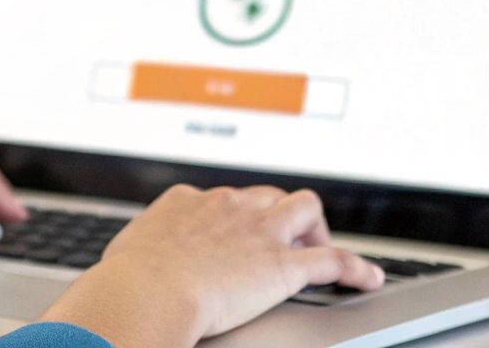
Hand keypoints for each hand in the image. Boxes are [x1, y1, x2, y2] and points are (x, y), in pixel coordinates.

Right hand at [40, 184, 383, 347]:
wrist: (144, 293)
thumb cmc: (125, 285)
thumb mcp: (127, 257)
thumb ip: (139, 255)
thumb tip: (120, 275)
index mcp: (188, 201)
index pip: (222, 199)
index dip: (235, 216)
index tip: (237, 231)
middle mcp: (227, 206)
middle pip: (267, 195)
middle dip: (277, 215)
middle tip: (281, 240)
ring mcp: (258, 231)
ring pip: (305, 208)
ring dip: (315, 228)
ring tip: (321, 249)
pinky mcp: (283, 264)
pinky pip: (334, 259)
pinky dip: (356, 268)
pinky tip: (368, 279)